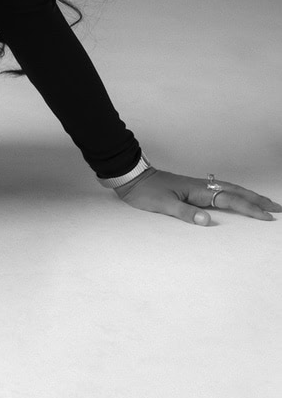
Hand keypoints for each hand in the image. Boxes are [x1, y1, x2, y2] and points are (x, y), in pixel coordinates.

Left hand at [115, 167, 280, 225]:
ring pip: (230, 189)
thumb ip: (184, 213)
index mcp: (198, 190)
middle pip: (236, 192)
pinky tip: (236, 197)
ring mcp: (197, 186)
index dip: (251, 209)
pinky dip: (235, 194)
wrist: (131, 177)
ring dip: (249, 196)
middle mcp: (201, 186)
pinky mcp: (192, 188)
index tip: (268, 216)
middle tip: (277, 208)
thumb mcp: (162, 205)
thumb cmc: (145, 191)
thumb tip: (206, 220)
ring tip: (264, 202)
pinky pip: (220, 191)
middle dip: (258, 200)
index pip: (231, 200)